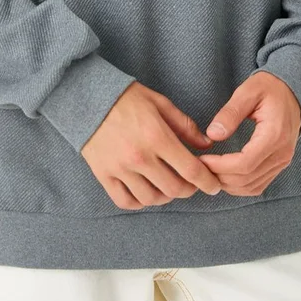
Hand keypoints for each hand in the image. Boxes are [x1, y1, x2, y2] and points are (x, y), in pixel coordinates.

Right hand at [80, 81, 223, 208]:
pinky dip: (140, 202)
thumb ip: (184, 125)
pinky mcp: (104, 175)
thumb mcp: (160, 103)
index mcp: (157, 136)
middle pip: (174, 188)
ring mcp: (120, 169)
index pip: (190, 170)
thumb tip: (205, 145)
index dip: (207, 182)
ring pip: (151, 198)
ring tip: (169, 187)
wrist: (86, 98)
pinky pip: (126, 201)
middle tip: (192, 184)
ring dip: (166, 196)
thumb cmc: (126, 98)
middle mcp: (140, 157)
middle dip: (189, 189)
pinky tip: (146, 192)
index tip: (214, 186)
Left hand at [198, 71, 300, 196]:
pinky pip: (259, 185)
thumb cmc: (270, 88)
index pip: (245, 163)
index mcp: (274, 135)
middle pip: (247, 179)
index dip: (220, 166)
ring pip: (252, 187)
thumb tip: (213, 135)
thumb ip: (230, 113)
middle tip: (199, 167)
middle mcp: (281, 153)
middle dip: (220, 177)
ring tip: (208, 171)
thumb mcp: (248, 91)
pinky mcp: (280, 164)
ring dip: (228, 184)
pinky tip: (224, 175)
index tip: (201, 159)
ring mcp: (282, 161)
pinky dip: (239, 186)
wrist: (293, 90)